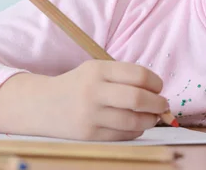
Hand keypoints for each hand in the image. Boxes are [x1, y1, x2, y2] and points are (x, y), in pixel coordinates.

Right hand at [38, 60, 168, 140]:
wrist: (42, 105)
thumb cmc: (78, 86)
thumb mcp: (96, 71)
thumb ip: (124, 77)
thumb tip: (159, 92)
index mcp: (98, 70)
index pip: (138, 74)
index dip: (155, 82)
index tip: (159, 87)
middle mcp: (93, 91)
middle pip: (137, 98)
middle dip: (158, 103)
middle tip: (163, 105)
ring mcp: (90, 114)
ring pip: (133, 120)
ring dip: (150, 120)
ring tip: (152, 117)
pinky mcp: (89, 134)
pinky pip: (123, 135)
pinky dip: (136, 130)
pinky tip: (136, 125)